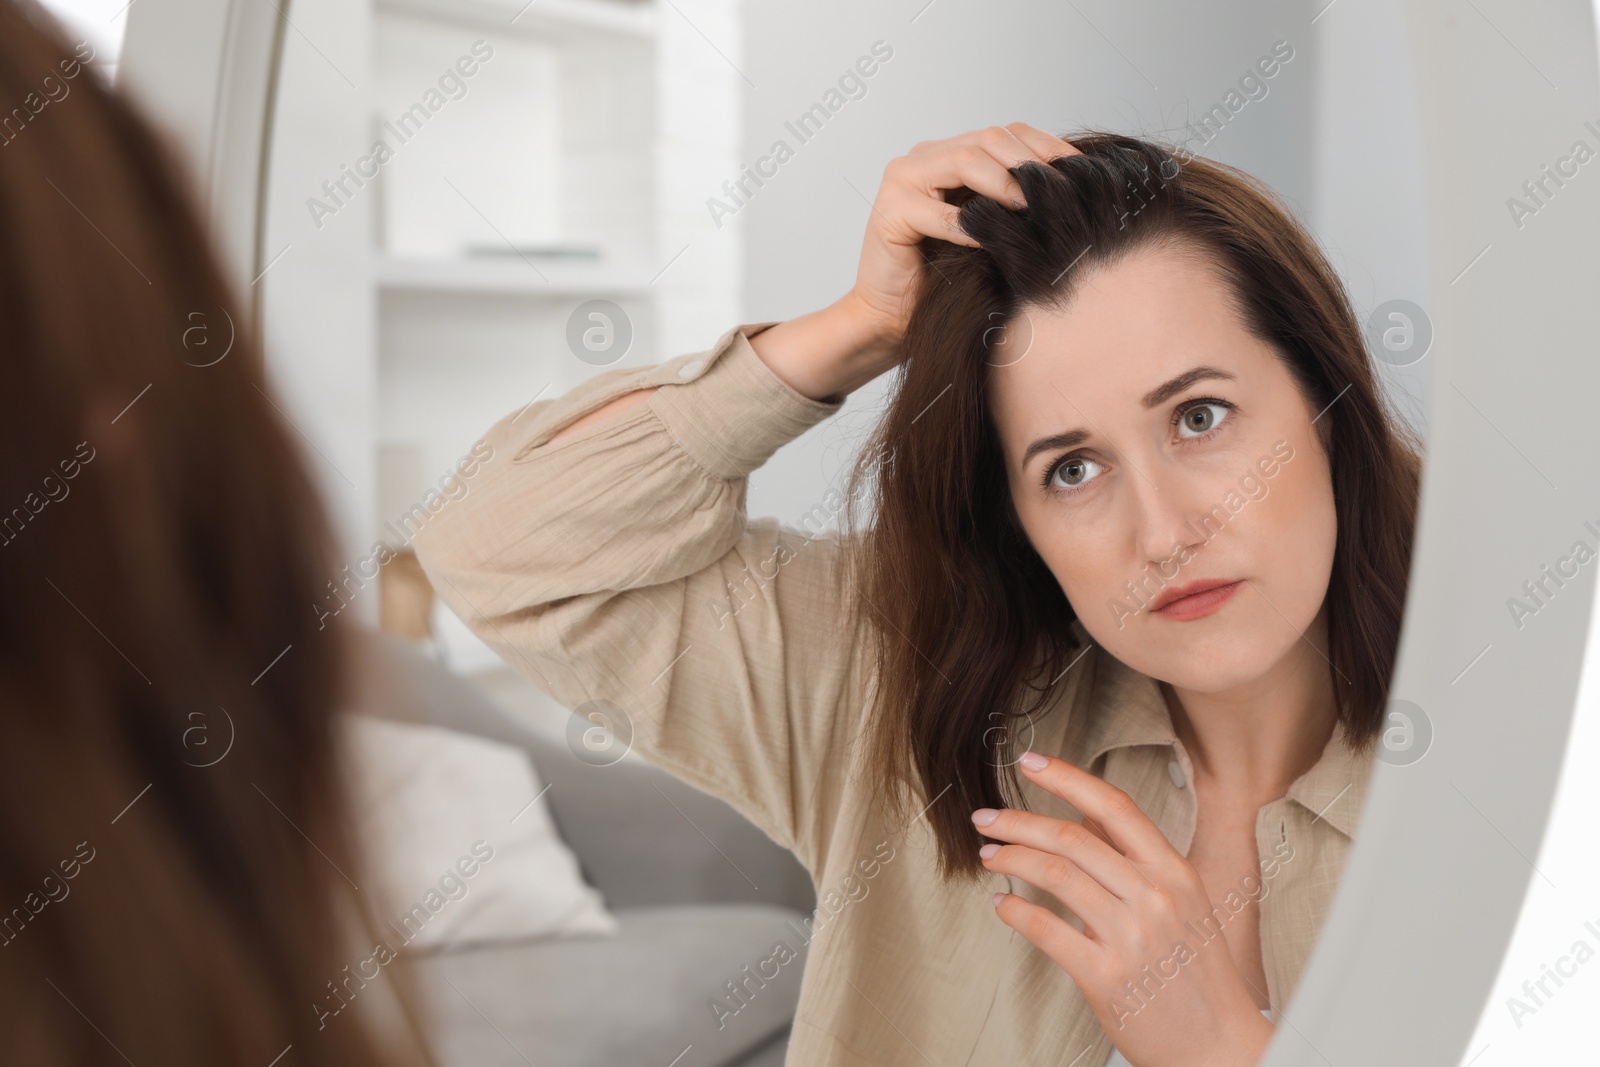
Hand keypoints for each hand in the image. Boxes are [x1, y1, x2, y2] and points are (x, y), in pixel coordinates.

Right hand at [749, 123, 1077, 402]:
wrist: (893, 319)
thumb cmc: (943, 279)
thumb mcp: (988, 229)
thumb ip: (1012, 201)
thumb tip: (1070, 189)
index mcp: (947, 155)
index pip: (1005, 134)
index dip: (1046, 147)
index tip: (1081, 172)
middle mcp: (922, 158)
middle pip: (988, 140)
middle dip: (1030, 164)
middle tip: (1059, 192)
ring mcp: (901, 181)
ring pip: (965, 162)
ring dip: (1006, 185)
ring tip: (1031, 209)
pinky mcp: (888, 213)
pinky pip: (938, 213)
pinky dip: (970, 226)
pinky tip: (993, 240)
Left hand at [974, 751, 1275, 1066]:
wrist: (1222, 1047)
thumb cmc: (1199, 977)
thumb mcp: (1184, 905)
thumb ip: (1137, 865)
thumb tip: (1081, 829)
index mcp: (1174, 872)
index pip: (1114, 807)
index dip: (1067, 778)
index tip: (1031, 762)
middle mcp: (1154, 897)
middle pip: (1071, 837)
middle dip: (1017, 821)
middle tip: (987, 817)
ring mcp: (1130, 936)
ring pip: (1054, 874)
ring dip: (1011, 858)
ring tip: (989, 856)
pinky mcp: (1106, 976)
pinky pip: (1045, 929)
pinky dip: (1014, 911)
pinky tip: (1002, 905)